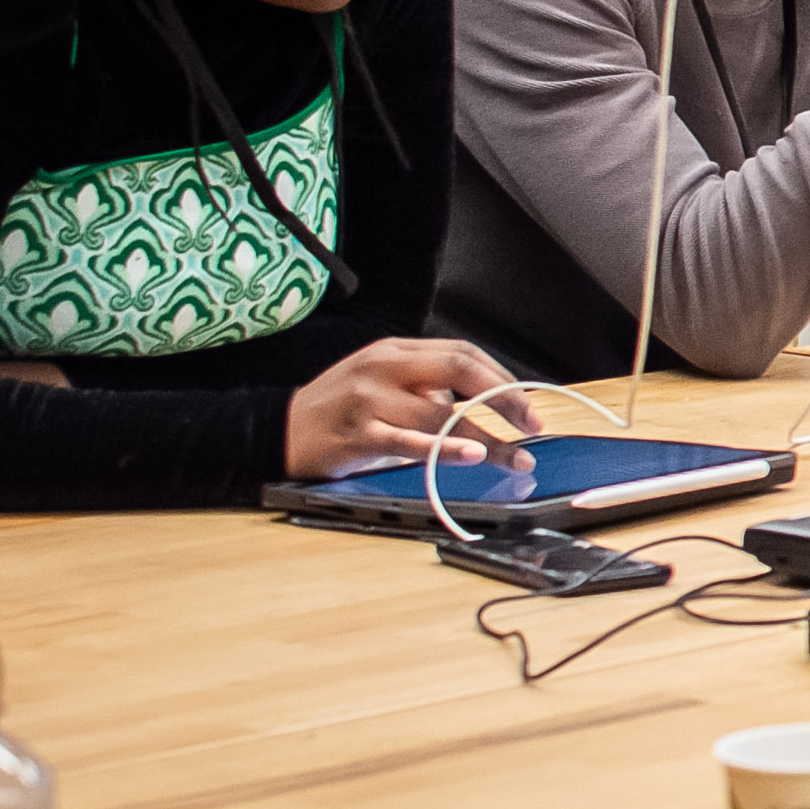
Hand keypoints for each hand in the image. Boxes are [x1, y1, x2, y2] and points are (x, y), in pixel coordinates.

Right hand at [283, 339, 536, 479]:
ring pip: (440, 414)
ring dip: (485, 438)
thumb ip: (424, 385)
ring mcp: (368, 400)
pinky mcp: (356, 435)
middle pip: (459, 371)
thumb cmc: (337, 408)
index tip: (528, 404)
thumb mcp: (380, 381)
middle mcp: (383, 368)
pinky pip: (406, 442)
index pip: (462, 353)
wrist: (276, 430)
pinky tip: (468, 456)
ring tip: (514, 457)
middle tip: (533, 424)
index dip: (502, 377)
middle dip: (505, 398)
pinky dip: (441, 449)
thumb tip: (478, 404)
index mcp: (395, 351)